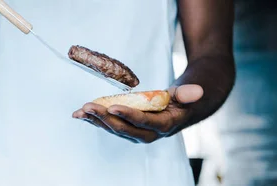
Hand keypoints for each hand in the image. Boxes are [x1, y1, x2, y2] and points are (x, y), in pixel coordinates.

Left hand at [72, 84, 203, 142]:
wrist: (182, 109)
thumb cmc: (183, 99)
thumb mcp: (187, 95)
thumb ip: (187, 94)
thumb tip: (196, 90)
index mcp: (163, 126)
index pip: (144, 123)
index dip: (128, 116)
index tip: (113, 107)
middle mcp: (148, 133)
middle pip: (124, 129)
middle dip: (105, 118)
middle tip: (89, 106)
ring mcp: (135, 132)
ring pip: (113, 128)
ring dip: (96, 120)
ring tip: (81, 111)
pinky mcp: (126, 128)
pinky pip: (109, 125)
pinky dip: (94, 120)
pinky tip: (80, 114)